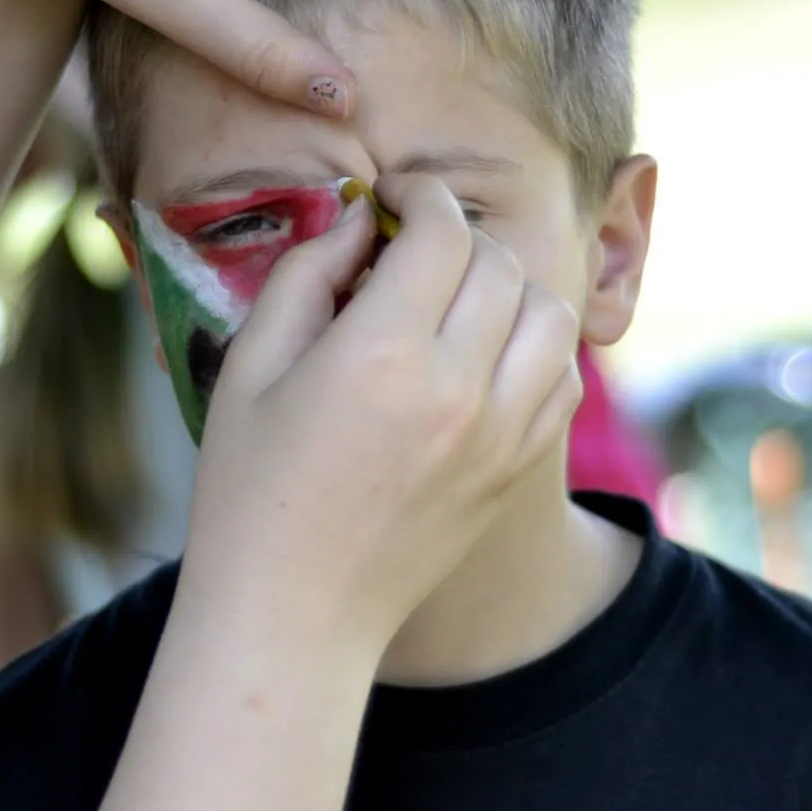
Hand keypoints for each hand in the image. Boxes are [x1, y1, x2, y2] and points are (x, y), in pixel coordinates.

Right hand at [182, 176, 582, 660]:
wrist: (295, 615)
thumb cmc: (249, 490)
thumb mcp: (249, 368)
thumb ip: (306, 275)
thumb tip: (361, 219)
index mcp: (380, 355)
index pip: (441, 230)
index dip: (417, 195)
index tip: (390, 200)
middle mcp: (457, 389)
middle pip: (497, 263)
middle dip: (454, 238)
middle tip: (407, 252)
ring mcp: (499, 434)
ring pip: (548, 312)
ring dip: (506, 286)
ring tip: (453, 301)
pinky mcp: (516, 469)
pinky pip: (563, 376)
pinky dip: (534, 345)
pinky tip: (482, 353)